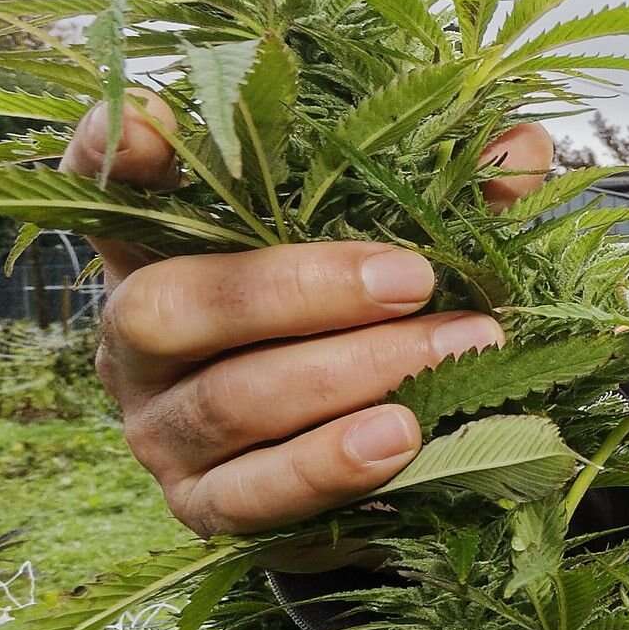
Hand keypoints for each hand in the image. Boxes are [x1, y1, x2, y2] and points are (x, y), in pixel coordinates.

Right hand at [65, 91, 552, 536]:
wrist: (368, 451)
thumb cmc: (371, 320)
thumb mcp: (396, 243)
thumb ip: (445, 192)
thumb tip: (517, 153)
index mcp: (166, 246)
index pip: (111, 183)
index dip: (117, 150)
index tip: (156, 125)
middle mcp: (139, 335)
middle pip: (177, 303)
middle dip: (302, 290)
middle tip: (414, 277)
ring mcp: (160, 425)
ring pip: (229, 400)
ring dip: (349, 374)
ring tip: (450, 352)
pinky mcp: (202, 503)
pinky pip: (253, 491)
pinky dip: (328, 465)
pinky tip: (399, 437)